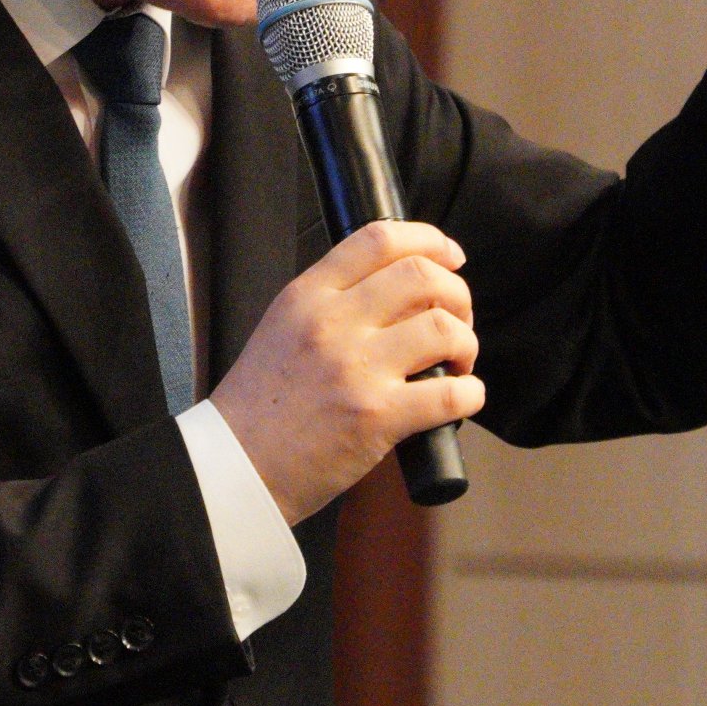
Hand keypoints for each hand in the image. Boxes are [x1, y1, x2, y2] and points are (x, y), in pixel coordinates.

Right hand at [210, 220, 483, 525]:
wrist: (235, 466)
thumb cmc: (260, 405)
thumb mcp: (282, 327)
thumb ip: (331, 303)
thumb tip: (399, 291)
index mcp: (307, 295)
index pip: (379, 238)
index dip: (429, 240)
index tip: (451, 256)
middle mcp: (333, 323)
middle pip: (422, 276)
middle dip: (457, 294)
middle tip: (458, 319)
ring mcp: (356, 368)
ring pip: (444, 328)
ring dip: (466, 343)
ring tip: (457, 363)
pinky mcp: (376, 417)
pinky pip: (450, 393)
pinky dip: (471, 394)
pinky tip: (463, 398)